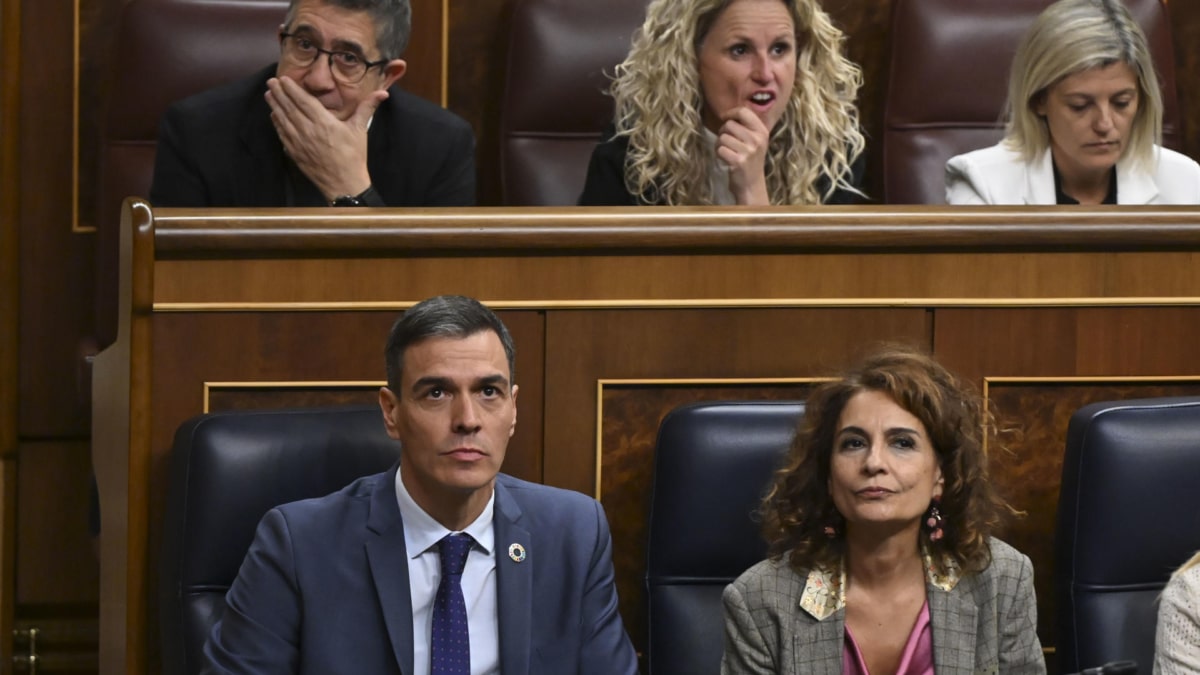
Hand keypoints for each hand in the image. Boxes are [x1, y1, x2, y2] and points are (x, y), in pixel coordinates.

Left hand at [265, 76, 386, 200]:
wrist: (344, 184)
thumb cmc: (354, 156)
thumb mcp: (360, 130)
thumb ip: (367, 108)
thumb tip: (383, 93)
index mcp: (324, 122)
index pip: (304, 101)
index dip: (292, 89)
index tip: (283, 78)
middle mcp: (308, 130)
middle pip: (289, 108)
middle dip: (279, 93)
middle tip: (271, 82)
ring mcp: (299, 142)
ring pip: (283, 120)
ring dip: (274, 106)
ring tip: (268, 94)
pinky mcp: (295, 153)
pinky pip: (282, 135)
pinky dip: (276, 123)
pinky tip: (274, 116)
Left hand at [715, 107, 770, 205]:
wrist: (751, 184)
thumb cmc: (750, 160)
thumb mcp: (756, 141)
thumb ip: (747, 126)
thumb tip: (729, 113)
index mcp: (762, 131)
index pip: (743, 112)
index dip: (730, 113)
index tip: (725, 118)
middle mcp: (757, 140)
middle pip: (729, 124)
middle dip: (723, 132)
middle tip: (727, 141)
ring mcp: (749, 151)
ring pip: (722, 137)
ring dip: (719, 144)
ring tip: (726, 151)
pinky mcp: (738, 161)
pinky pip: (720, 149)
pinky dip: (718, 153)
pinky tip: (724, 158)